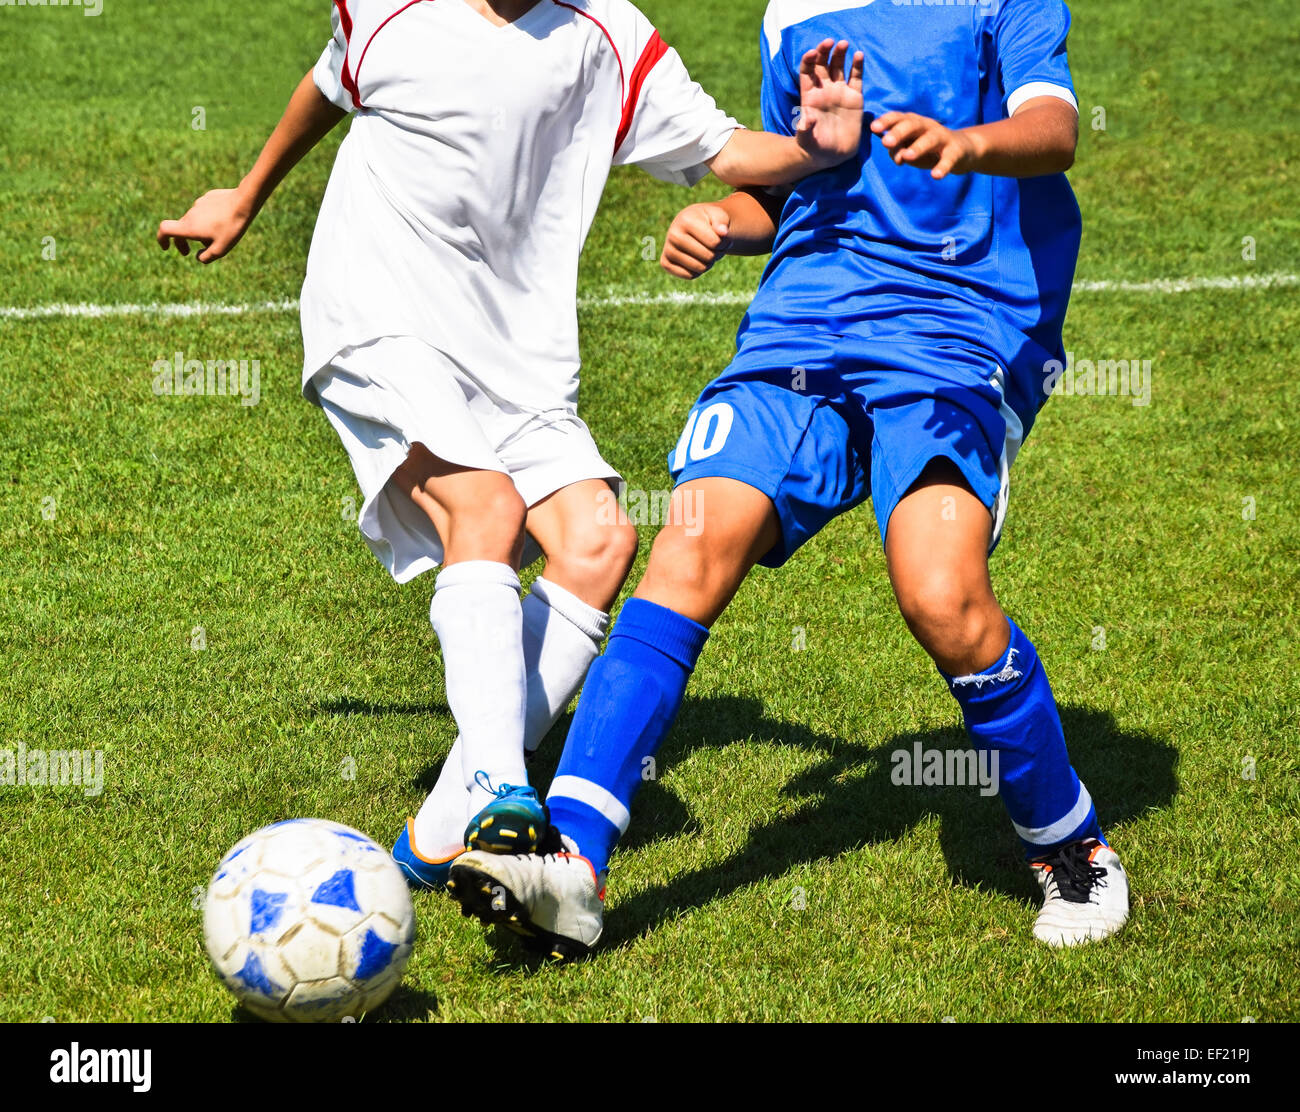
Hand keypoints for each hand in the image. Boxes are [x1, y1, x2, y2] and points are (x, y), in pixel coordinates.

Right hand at [156, 187, 255, 262]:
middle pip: (180, 228)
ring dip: (198, 231)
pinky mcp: (207, 198)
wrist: (243, 203)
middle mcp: (190, 214)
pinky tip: (224, 222)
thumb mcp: (221, 249)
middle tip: (188, 252)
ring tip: (218, 236)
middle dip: (182, 241)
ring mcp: (198, 204)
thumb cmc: (231, 228)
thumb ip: (206, 257)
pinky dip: (207, 220)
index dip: (161, 239)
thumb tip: (198, 257)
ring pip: (193, 220)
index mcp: (189, 226)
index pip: (164, 230)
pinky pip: (204, 212)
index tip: (166, 247)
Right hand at [660, 202, 730, 279]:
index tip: (723, 236)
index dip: (725, 243)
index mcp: (686, 220)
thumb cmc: (708, 221)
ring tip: (707, 252)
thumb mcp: (718, 216)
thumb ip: (722, 223)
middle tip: (716, 246)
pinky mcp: (665, 263)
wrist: (690, 224)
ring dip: (709, 264)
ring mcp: (667, 250)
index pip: (715, 243)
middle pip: (708, 257)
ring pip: (700, 268)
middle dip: (717, 254)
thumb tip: (723, 233)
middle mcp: (673, 235)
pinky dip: (698, 271)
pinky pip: (690, 276)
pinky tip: (697, 259)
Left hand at [796, 39, 864, 169]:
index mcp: (810, 96)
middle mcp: (824, 90)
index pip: (807, 72)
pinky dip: (857, 65)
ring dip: (840, 53)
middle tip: (830, 42)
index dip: (808, 60)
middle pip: (822, 64)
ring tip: (844, 44)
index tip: (812, 53)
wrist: (832, 156)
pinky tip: (859, 55)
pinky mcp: (854, 97)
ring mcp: (839, 92)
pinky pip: (856, 77)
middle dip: (824, 51)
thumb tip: (805, 119)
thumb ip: (804, 128)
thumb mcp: (806, 140)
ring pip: (839, 66)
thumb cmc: (814, 147)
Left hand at [870, 112, 980, 178]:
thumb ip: (897, 149)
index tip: (873, 128)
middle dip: (899, 132)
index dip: (887, 121)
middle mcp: (928, 127)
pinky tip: (935, 176)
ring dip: (918, 147)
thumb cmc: (927, 149)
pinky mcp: (955, 152)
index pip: (899, 118)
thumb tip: (893, 152)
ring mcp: (943, 138)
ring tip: (907, 157)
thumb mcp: (910, 147)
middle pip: (913, 125)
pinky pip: (949, 159)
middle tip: (886, 142)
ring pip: (930, 139)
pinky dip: (943, 167)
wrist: (961, 150)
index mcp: (914, 123)